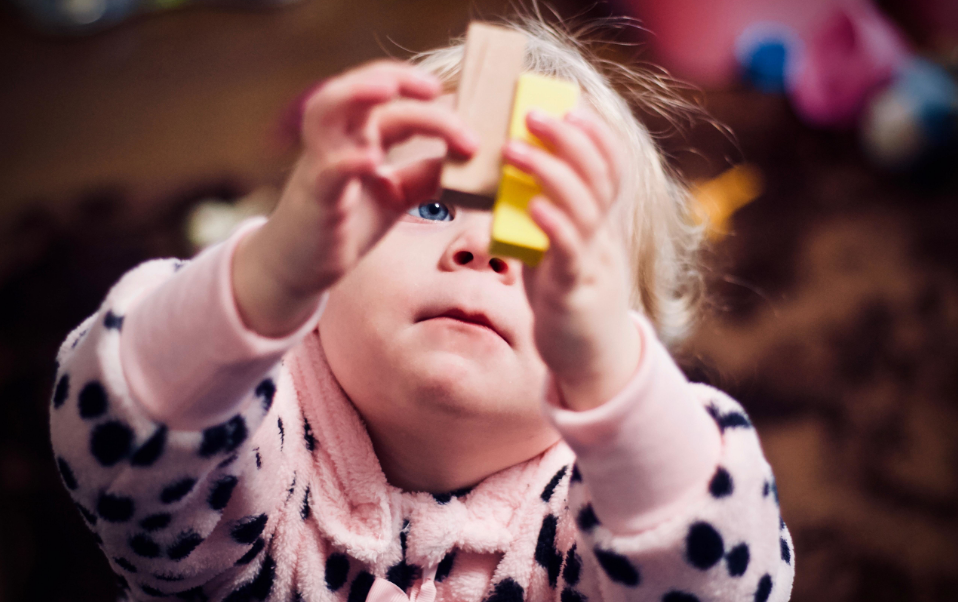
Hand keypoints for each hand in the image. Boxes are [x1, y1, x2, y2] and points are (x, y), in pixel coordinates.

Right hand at [234, 61, 477, 335]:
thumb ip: (427, 175)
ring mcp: (321, 165)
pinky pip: (327, 171)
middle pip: (357, 88)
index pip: (391, 101)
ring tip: (389, 89)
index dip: (426, 99)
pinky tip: (371, 160)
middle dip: (393, 76)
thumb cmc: (348, 223)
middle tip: (433, 86)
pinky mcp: (316, 198)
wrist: (301, 266)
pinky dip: (347, 161)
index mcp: (358, 135)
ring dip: (356, 93)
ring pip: (325, 111)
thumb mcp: (397, 194)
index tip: (463, 105)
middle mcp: (336, 140)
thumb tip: (470, 160)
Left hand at [503, 108, 641, 410]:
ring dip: (549, 172)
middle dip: (568, 138)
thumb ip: (545, 217)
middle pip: (598, 176)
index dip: (596, 133)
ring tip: (515, 148)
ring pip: (583, 208)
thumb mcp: (558, 250)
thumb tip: (511, 181)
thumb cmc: (568, 299)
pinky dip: (553, 224)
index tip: (571, 104)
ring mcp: (593, 264)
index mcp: (601, 224)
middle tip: (532, 112)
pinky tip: (531, 204)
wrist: (589, 361)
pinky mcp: (575, 292)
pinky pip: (569, 253)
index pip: (611, 167)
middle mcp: (603, 237)